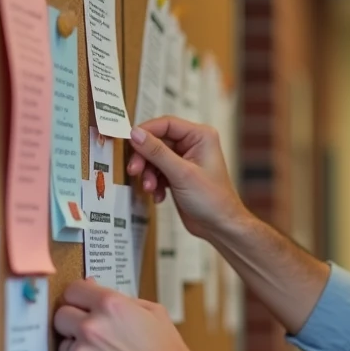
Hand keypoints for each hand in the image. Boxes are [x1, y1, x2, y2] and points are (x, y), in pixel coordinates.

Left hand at [53, 279, 205, 350]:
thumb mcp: (153, 312)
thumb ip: (120, 299)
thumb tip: (94, 287)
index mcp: (110, 305)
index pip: (72, 291)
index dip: (78, 299)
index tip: (80, 306)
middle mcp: (92, 327)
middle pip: (60, 317)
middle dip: (73, 323)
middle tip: (91, 334)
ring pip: (63, 346)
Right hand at [127, 117, 247, 236]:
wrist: (219, 226)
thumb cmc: (213, 201)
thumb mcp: (181, 174)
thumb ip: (156, 152)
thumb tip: (135, 134)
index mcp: (200, 136)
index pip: (166, 124)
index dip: (146, 132)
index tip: (130, 142)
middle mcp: (193, 144)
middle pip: (157, 141)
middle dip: (145, 158)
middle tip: (135, 170)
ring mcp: (185, 160)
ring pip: (154, 158)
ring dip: (148, 174)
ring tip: (150, 188)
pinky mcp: (178, 174)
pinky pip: (157, 171)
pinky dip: (153, 183)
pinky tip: (158, 196)